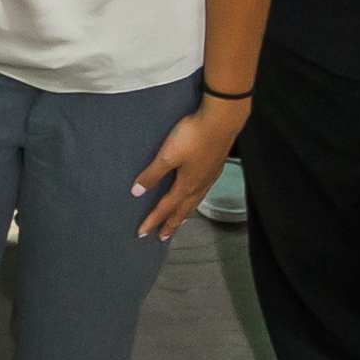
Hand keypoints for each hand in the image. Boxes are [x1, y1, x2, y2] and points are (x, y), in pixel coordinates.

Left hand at [130, 103, 242, 242]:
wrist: (222, 122)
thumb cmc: (193, 137)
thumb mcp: (168, 155)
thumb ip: (153, 174)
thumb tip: (137, 193)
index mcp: (186, 185)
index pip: (166, 208)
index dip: (153, 220)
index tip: (142, 233)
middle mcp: (199, 185)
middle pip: (183, 210)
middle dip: (171, 224)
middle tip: (162, 237)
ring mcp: (209, 177)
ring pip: (194, 202)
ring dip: (184, 213)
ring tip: (178, 221)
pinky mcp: (214, 167)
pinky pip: (201, 192)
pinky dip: (194, 201)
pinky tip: (194, 195)